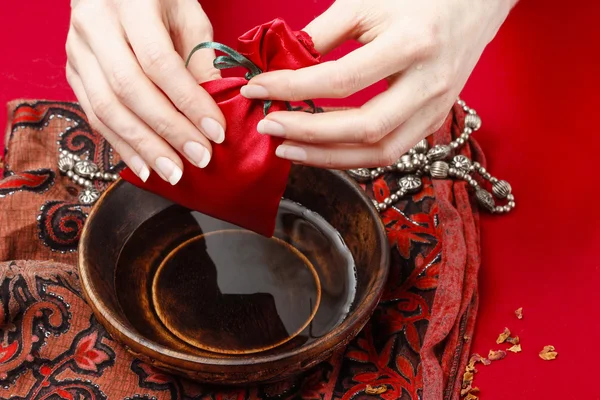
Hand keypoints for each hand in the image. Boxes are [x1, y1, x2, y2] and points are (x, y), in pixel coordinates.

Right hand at [66, 0, 225, 184]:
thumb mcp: (188, 15)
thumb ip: (199, 59)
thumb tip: (212, 111)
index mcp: (129, 3)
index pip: (159, 62)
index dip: (189, 101)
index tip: (215, 131)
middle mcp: (94, 25)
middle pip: (129, 90)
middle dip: (168, 131)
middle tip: (199, 158)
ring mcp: (77, 50)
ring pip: (107, 108)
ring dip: (143, 147)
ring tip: (173, 173)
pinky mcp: (73, 71)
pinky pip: (95, 115)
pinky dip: (122, 145)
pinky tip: (145, 167)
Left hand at [242, 0, 516, 168]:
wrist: (475, 4)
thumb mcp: (366, 3)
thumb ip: (322, 35)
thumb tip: (281, 66)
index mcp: (412, 44)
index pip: (341, 80)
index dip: (293, 88)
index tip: (257, 88)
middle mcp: (428, 84)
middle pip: (363, 128)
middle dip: (308, 133)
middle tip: (269, 127)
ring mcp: (435, 109)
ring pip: (379, 152)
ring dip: (328, 156)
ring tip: (288, 149)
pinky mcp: (433, 122)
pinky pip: (389, 151)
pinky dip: (351, 154)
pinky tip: (322, 148)